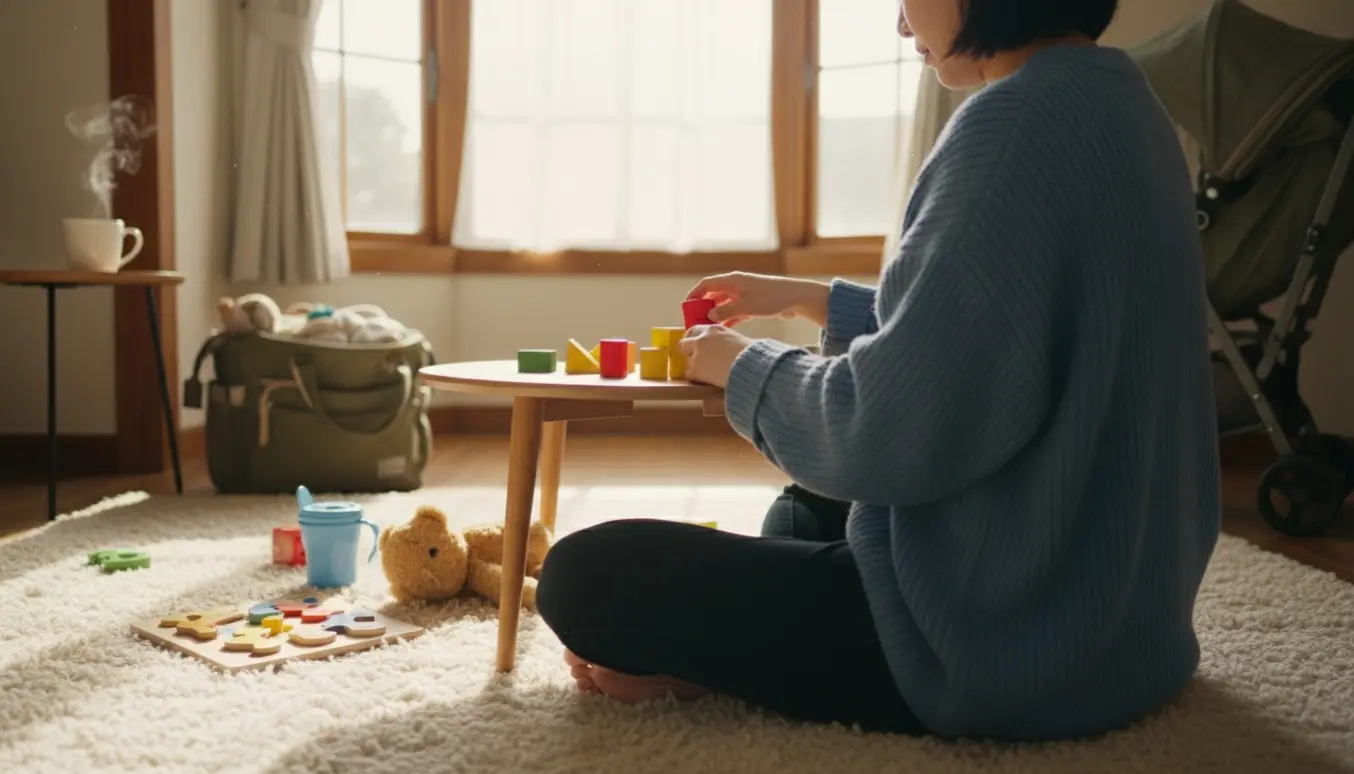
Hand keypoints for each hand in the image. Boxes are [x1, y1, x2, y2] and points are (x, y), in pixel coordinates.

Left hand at [679, 324, 753, 387]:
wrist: (750, 367)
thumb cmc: (751, 353)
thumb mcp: (736, 338)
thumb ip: (723, 339)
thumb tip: (720, 346)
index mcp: (713, 329)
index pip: (693, 330)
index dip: (693, 339)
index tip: (695, 344)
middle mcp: (701, 339)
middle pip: (683, 344)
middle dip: (688, 351)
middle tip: (696, 359)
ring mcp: (696, 355)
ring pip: (687, 360)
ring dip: (695, 366)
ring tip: (708, 372)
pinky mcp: (696, 370)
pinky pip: (689, 374)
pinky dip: (697, 377)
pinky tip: (707, 379)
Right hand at [685, 272, 829, 326]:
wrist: (796, 298)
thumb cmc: (772, 298)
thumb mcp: (747, 306)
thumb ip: (727, 311)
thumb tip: (710, 315)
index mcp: (733, 280)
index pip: (707, 284)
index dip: (695, 294)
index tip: (686, 306)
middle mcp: (737, 286)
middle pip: (714, 295)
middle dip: (703, 306)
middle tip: (694, 321)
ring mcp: (744, 295)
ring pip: (724, 304)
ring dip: (715, 314)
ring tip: (707, 328)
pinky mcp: (752, 304)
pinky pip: (734, 312)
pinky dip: (728, 319)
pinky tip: (723, 329)